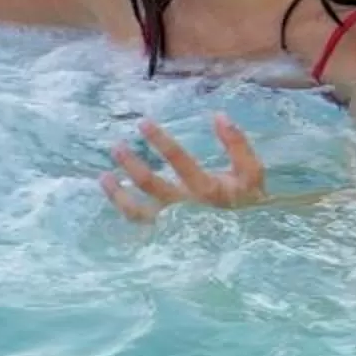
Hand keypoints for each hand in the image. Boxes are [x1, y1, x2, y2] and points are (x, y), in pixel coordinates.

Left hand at [102, 114, 269, 221]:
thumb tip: (219, 115)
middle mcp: (185, 207)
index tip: (143, 123)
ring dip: (118, 194)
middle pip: (150, 185)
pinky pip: (139, 225)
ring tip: (103, 176)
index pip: (179, 160)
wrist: (251, 240)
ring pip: (137, 211)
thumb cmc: (248, 201)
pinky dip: (123, 211)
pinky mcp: (166, 234)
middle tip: (116, 146)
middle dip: (131, 164)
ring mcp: (173, 223)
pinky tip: (114, 197)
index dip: (160, 140)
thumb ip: (237, 143)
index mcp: (207, 189)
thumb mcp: (252, 171)